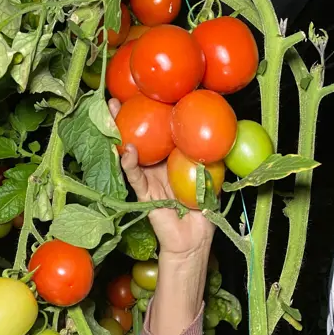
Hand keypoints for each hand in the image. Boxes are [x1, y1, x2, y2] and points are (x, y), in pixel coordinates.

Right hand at [110, 98, 213, 259]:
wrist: (194, 240)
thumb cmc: (204, 211)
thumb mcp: (213, 178)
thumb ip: (213, 158)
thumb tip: (221, 135)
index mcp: (174, 159)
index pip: (163, 132)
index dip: (154, 114)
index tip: (146, 95)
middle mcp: (158, 165)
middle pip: (142, 137)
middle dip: (129, 118)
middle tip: (118, 99)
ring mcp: (149, 178)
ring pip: (131, 152)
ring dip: (121, 133)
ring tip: (112, 115)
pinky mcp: (144, 193)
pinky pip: (134, 176)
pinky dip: (129, 163)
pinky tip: (126, 150)